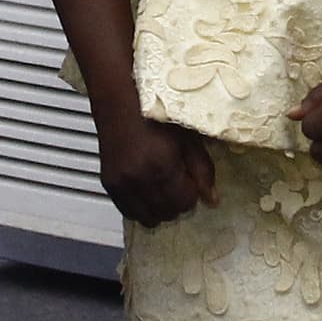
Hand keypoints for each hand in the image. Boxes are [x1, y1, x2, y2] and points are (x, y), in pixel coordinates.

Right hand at [99, 114, 218, 226]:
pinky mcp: (109, 184)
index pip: (185, 203)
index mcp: (163, 165)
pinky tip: (146, 192)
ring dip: (159, 209)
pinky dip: (141, 208)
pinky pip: (129, 213)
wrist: (119, 103)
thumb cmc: (154, 114)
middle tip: (176, 185)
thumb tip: (212, 200)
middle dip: (176, 203)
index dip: (191, 194)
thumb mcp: (187, 137)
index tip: (189, 182)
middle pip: (167, 213)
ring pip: (148, 218)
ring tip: (161, 189)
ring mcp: (122, 183)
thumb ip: (202, 170)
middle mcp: (140, 178)